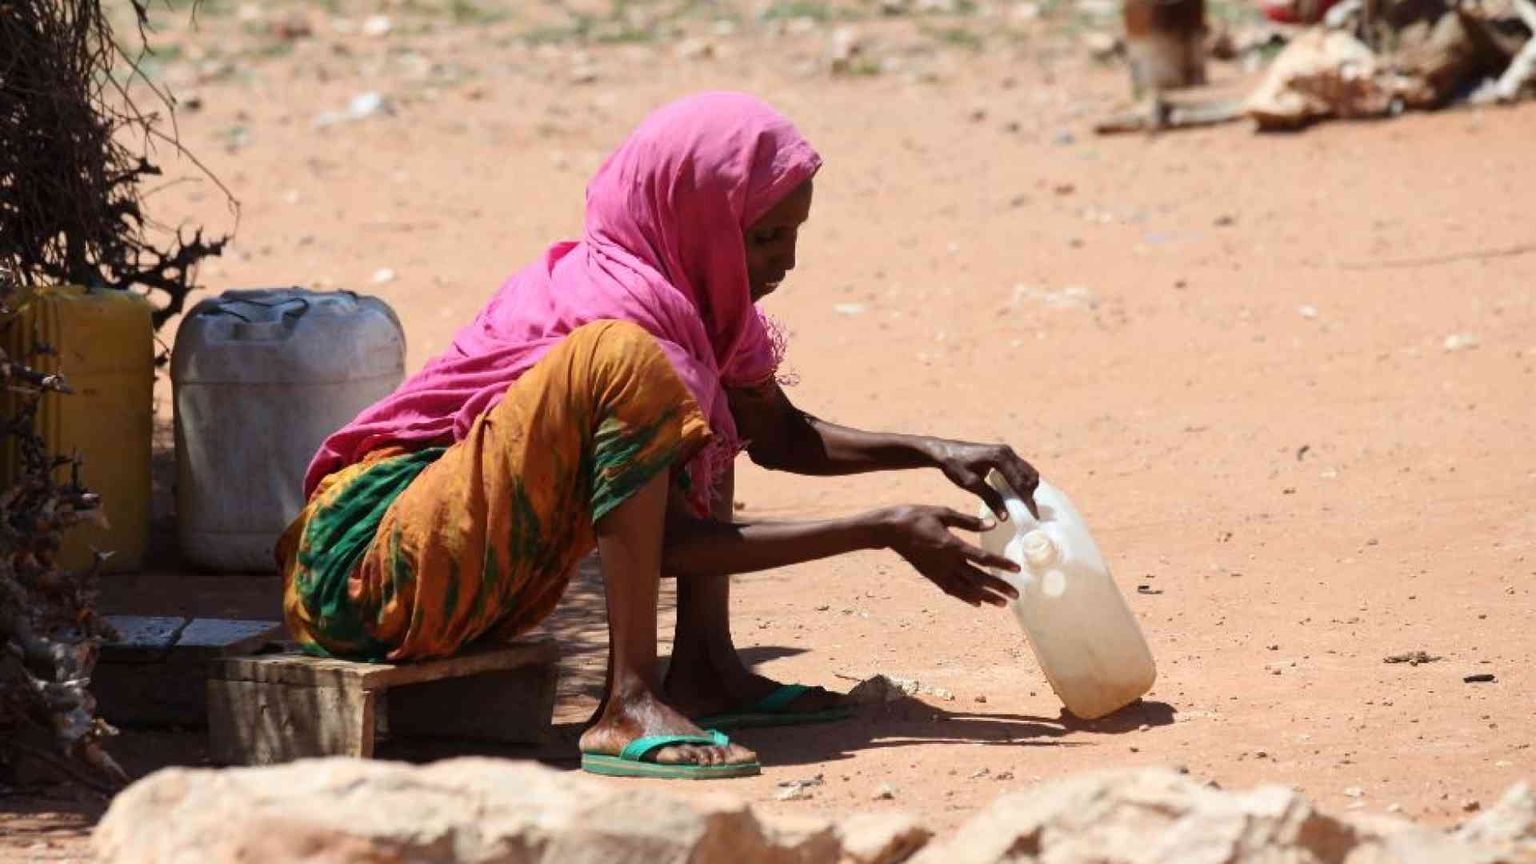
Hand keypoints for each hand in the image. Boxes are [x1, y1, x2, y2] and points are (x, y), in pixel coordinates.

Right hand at [873, 506, 1020, 607]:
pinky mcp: (931, 576)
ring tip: (1002, 603)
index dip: (1001, 564)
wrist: (889, 530)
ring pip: (966, 588)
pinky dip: (966, 597)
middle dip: (998, 586)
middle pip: (978, 578)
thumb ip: (968, 521)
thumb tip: (992, 525)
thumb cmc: (916, 516)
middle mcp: (947, 562)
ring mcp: (938, 571)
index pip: (982, 558)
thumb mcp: (943, 512)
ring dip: (985, 596)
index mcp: (952, 545)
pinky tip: (977, 603)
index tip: (1017, 569)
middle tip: (1016, 594)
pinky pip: (952, 590)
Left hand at [927, 439, 1040, 520]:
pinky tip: (1016, 494)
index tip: (1034, 515)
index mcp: (1000, 458)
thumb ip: (990, 498)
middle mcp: (1007, 452)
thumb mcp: (972, 484)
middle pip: (1028, 476)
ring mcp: (1007, 451)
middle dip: (1030, 494)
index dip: (1028, 500)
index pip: (1020, 482)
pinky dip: (1022, 481)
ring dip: (1027, 488)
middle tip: (1029, 512)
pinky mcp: (1004, 454)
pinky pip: (1020, 468)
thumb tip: (1005, 517)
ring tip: (1024, 505)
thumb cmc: (955, 466)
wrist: (944, 451)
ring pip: (1027, 471)